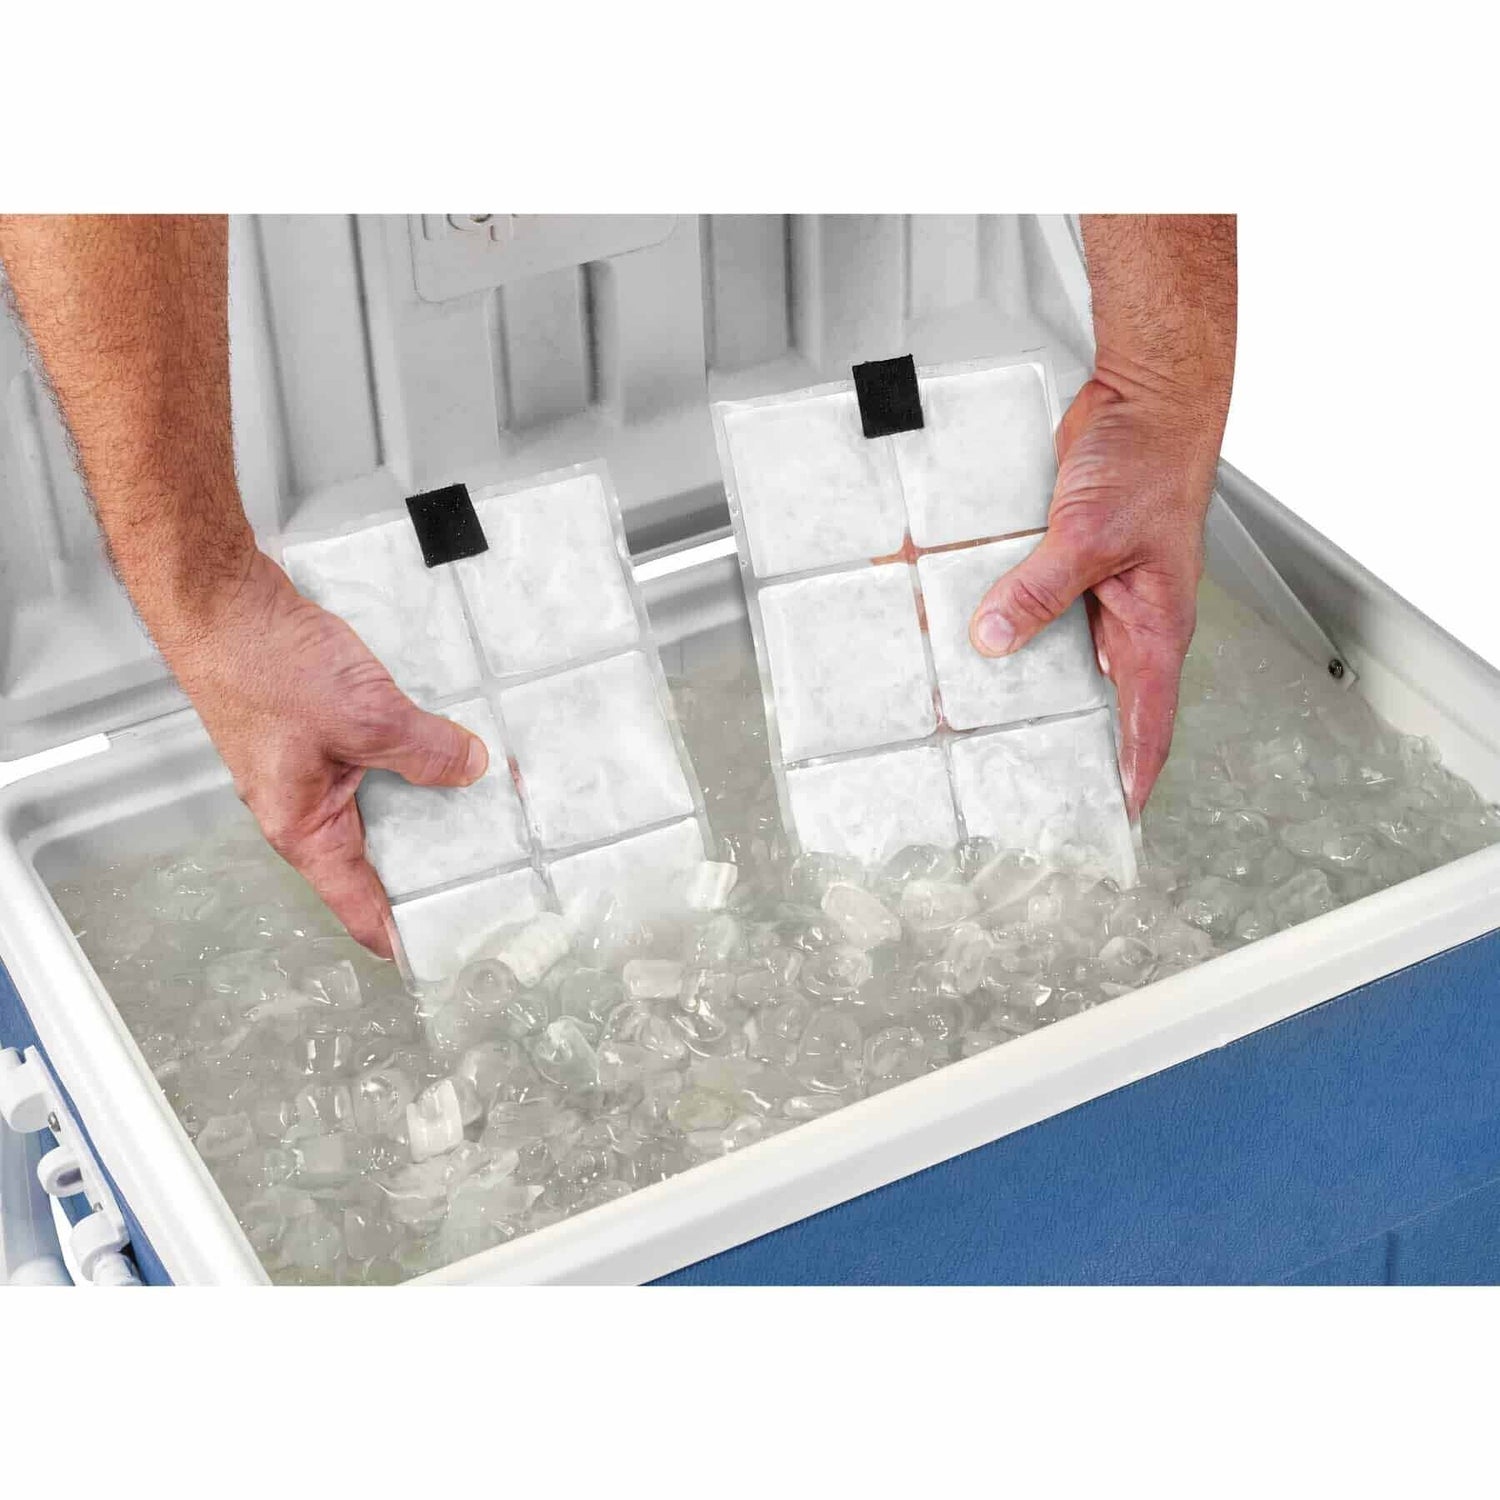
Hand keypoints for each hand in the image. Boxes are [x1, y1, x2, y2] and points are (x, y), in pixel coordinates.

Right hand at [165, 551, 488, 957]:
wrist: (225, 601)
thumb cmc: (265, 666)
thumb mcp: (365, 716)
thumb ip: (424, 750)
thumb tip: (473, 770)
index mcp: (305, 829)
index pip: (359, 906)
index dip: (404, 933)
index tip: (451, 945)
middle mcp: (307, 809)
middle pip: (380, 859)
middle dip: (436, 865)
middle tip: (499, 874)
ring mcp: (314, 771)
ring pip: (385, 808)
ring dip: (432, 809)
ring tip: (494, 817)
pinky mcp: (323, 735)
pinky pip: (378, 766)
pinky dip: (417, 766)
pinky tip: (457, 754)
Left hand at [968, 376, 1221, 819]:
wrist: (1145, 402)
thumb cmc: (1151, 462)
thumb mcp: (1090, 535)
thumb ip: (1041, 590)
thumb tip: (996, 638)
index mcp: (1157, 629)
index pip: (1148, 723)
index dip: (1131, 775)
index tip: (1113, 819)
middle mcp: (1131, 620)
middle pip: (1103, 702)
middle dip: (1073, 742)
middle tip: (1033, 782)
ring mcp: (1101, 594)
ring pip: (1064, 657)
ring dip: (1032, 682)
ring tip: (986, 718)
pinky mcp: (1073, 566)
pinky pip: (1041, 609)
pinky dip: (1013, 625)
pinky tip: (975, 637)